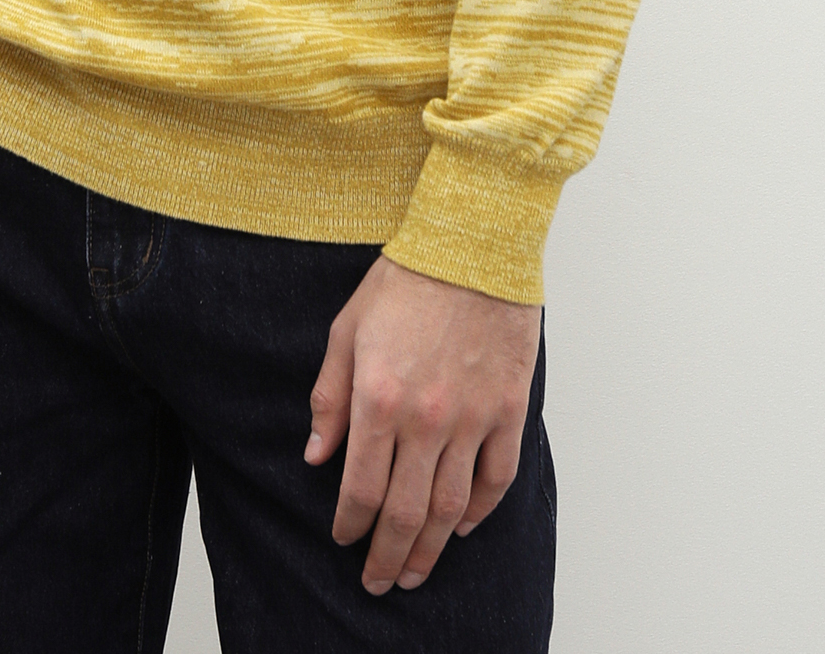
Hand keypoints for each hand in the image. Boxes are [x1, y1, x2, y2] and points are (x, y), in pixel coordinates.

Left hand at [304, 253, 540, 594]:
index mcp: (379, 399)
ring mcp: (472, 418)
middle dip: (387, 557)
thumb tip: (315, 455)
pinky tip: (461, 525)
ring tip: (415, 573)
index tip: (344, 541)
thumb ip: (329, 397)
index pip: (360, 489)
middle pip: (404, 512)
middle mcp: (426, 419)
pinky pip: (497, 478)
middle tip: (378, 584)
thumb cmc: (404, 278)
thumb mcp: (347, 329)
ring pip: (450, 507)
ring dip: (430, 548)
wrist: (472, 241)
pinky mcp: (509, 409)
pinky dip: (480, 511)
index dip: (350, 526)